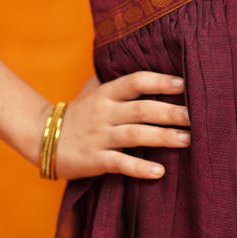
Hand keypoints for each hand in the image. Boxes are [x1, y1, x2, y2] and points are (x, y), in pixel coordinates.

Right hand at [52, 69, 189, 181]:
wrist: (40, 137)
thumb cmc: (76, 113)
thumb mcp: (92, 92)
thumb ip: (115, 81)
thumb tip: (145, 66)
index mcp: (106, 94)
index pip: (136, 81)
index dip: (160, 81)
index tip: (185, 84)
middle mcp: (104, 113)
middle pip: (142, 109)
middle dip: (171, 112)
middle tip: (197, 116)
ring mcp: (99, 137)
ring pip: (136, 135)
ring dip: (164, 137)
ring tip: (188, 140)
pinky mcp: (94, 160)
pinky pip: (120, 163)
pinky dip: (140, 168)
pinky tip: (160, 171)